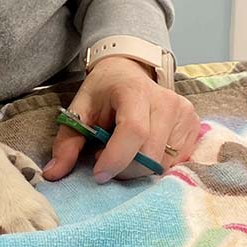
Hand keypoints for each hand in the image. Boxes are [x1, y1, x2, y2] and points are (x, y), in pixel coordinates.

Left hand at [42, 57, 199, 181]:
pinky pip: (176, 163)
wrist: (129, 71)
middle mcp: (166, 101)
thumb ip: (67, 142)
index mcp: (134, 91)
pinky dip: (155, 165)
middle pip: (149, 154)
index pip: (133, 131)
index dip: (116, 159)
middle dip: (124, 168)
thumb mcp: (80, 110)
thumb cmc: (103, 91)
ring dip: (139, 169)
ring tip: (123, 151)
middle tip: (105, 158)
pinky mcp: (194, 127)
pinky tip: (141, 151)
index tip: (98, 173)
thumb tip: (52, 174)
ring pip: (164, 163)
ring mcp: (185, 114)